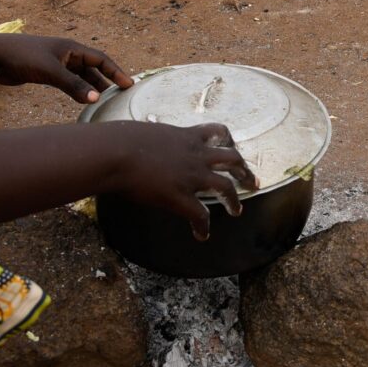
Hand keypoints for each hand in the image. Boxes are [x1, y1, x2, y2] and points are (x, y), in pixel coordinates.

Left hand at [0, 34, 133, 103]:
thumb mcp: (51, 71)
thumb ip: (73, 85)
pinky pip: (68, 81)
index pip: (101, 59)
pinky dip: (77, 89)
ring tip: (104, 100)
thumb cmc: (22, 57)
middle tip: (120, 95)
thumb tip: (95, 99)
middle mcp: (67, 54)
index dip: (116, 72)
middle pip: (93, 68)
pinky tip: (81, 99)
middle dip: (106, 80)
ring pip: (81, 75)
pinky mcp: (46, 72)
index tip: (128, 84)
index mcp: (72, 48)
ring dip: (92, 86)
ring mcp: (57, 63)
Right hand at [108, 121, 257, 239]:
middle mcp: (195, 154)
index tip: (231, 147)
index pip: (217, 132)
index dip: (227, 141)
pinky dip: (203, 226)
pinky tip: (201, 235)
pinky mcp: (181, 196)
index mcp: (186, 136)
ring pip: (225, 186)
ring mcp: (191, 175)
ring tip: (236, 210)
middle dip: (244, 170)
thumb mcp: (145, 131)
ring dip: (234, 200)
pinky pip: (201, 215)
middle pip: (232, 158)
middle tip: (251, 181)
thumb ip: (153, 138)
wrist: (116, 153)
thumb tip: (141, 139)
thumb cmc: (121, 139)